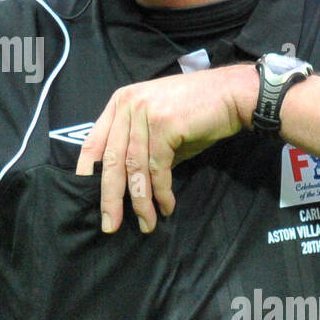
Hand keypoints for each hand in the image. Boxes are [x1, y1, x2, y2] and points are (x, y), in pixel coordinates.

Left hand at [75, 64, 257, 233]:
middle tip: (110, 225)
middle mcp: (127, 104)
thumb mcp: (160, 130)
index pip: (93, 142)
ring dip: (140, 201)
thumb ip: (140, 152)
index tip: (85, 199)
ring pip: (134, 167)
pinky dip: (161, 192)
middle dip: (110, 197)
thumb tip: (126, 189)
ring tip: (146, 224)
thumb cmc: (197, 115)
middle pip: (111, 160)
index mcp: (120, 103)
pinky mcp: (164, 123)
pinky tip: (166, 206)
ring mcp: (144, 112)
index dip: (87, 173)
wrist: (233, 94)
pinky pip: (157, 168)